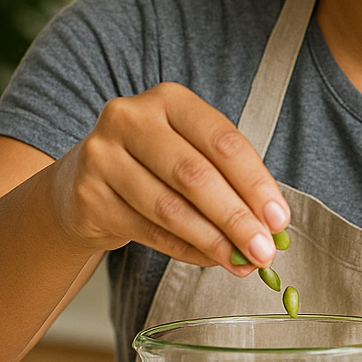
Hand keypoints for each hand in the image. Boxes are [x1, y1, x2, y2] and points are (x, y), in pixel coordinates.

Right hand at [48, 82, 288, 271]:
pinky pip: (148, 231)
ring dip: (213, 241)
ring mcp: (103, 155)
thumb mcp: (191, 154)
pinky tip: (210, 260)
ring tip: (242, 262)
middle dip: (236, 218)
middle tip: (264, 251)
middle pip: (195, 175)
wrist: (83, 184)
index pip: (222, 141)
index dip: (254, 183)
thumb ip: (230, 182)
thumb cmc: (153, 166)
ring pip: (170, 208)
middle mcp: (131, 118)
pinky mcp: (89, 195)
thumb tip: (270, 227)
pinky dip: (186, 250)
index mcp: (169, 99)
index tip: (279, 219)